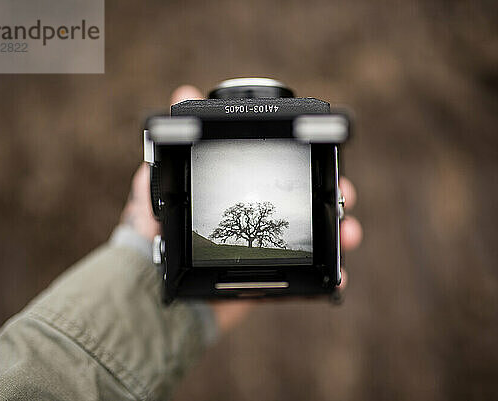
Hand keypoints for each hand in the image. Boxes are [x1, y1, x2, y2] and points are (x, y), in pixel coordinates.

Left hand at [120, 85, 362, 334]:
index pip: (281, 175)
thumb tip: (184, 90)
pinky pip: (307, 279)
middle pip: (308, 202)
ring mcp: (267, 251)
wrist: (148, 287)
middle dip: (333, 194)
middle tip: (344, 192)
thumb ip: (176, 138)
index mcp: (241, 195)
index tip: (325, 157)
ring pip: (316, 238)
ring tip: (349, 231)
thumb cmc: (150, 235)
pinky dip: (331, 278)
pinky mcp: (267, 282)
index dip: (307, 166)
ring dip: (340, 232)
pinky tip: (341, 276)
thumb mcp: (158, 183)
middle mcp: (258, 219)